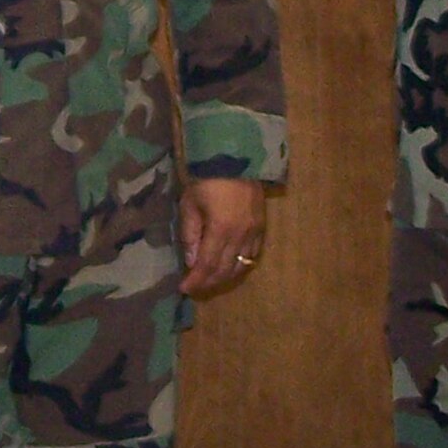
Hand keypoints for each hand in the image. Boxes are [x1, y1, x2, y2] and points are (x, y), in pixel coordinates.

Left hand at [179, 178, 264, 296]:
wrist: (236, 158)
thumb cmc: (207, 180)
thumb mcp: (190, 204)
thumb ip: (190, 234)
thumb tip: (192, 262)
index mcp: (221, 230)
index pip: (207, 265)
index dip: (196, 281)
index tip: (184, 289)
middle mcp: (241, 236)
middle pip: (225, 270)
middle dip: (208, 282)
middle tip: (195, 288)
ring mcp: (255, 232)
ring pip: (241, 266)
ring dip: (225, 277)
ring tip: (210, 280)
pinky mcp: (262, 227)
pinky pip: (253, 255)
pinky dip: (240, 265)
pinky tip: (230, 267)